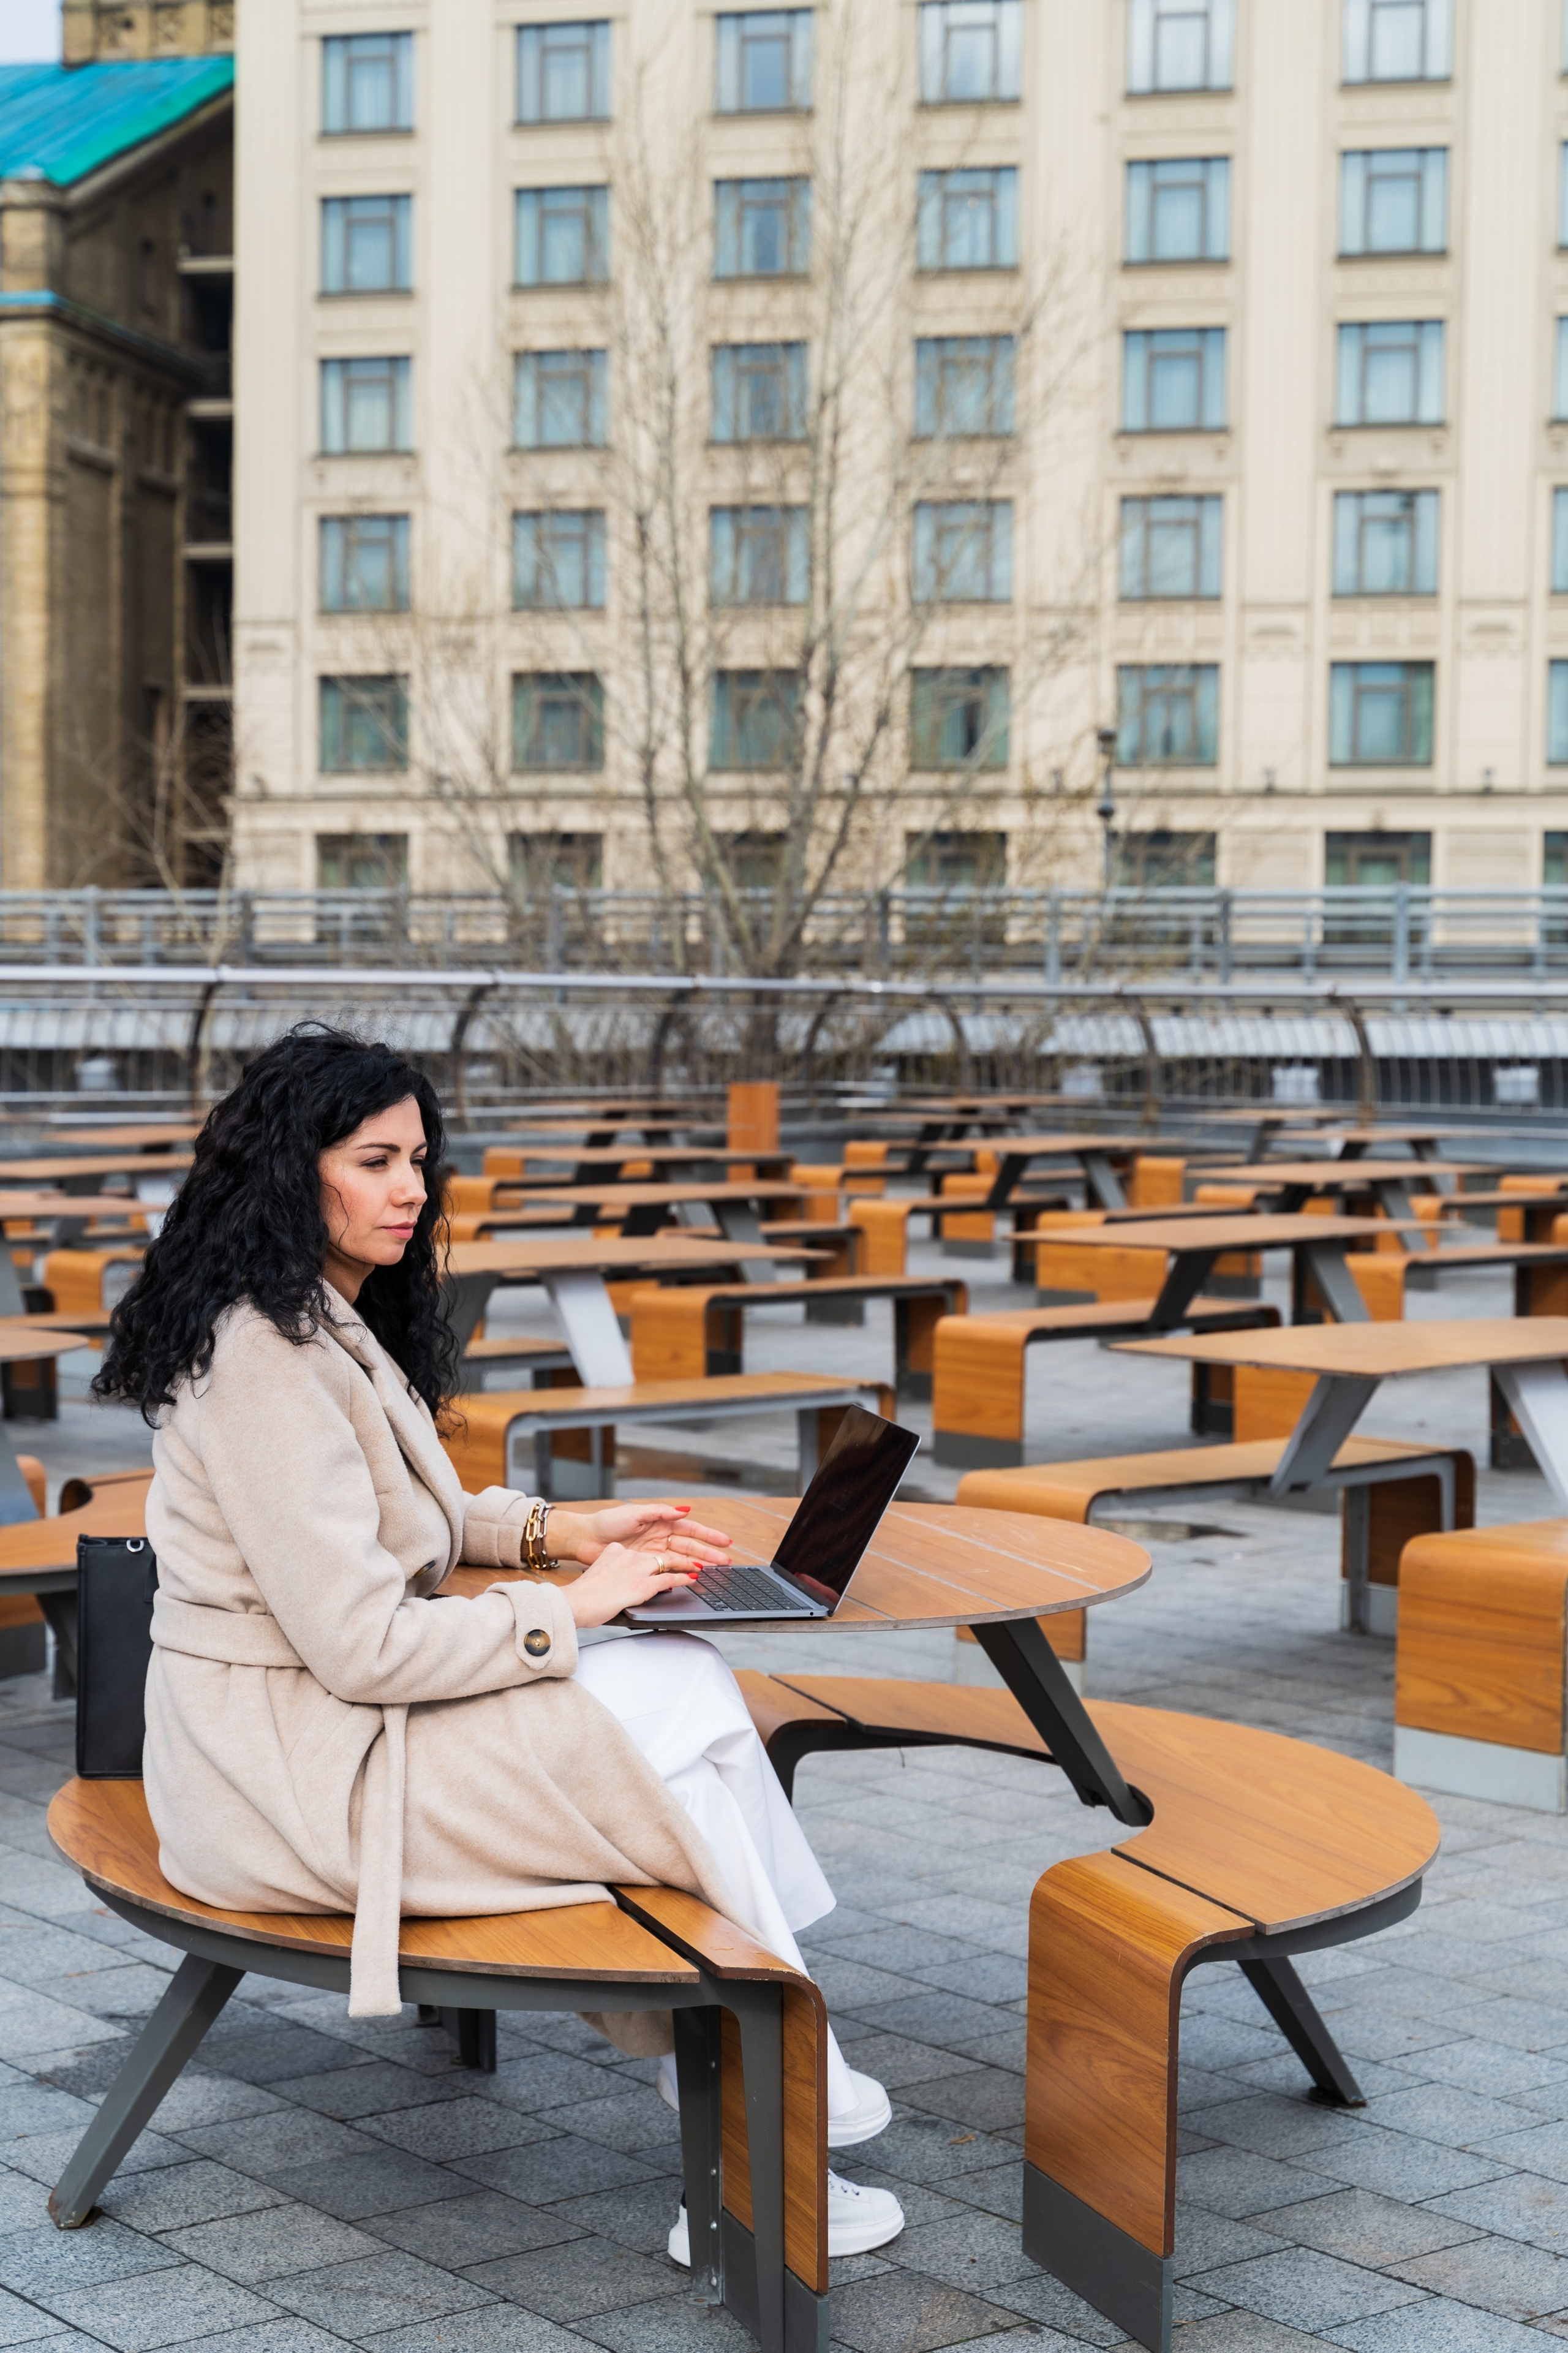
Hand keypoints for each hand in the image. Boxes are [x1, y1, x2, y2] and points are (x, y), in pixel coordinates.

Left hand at [552, 1500, 733, 1569]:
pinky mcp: (644, 1566)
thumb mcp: (634, 1513)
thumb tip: (684, 1510)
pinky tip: (689, 1579)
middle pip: (690, 1547)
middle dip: (709, 1554)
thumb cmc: (607, 1522)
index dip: (708, 1535)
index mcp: (660, 1522)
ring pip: (681, 1560)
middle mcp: (660, 1537)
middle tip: (726, 1562)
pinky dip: (677, 1575)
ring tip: (714, 1572)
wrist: (586, 1539)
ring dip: (697, 1565)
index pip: (690, 1528)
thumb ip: (659, 1512)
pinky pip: (665, 1571)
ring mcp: (653, 1553)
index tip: (725, 1542)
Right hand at [565, 1542, 700, 1628]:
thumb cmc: (583, 1595)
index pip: (641, 1551)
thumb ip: (611, 1569)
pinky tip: (691, 1578)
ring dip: (688, 1564)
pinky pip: (669, 1578)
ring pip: (669, 1562)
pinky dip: (682, 1578)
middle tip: (696, 1556)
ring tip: (702, 1566)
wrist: (575, 1603)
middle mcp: (629, 1555)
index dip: (655, 1556)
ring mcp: (637, 1568)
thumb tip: (618, 1578)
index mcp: (617, 1551)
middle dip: (680, 1556)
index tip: (661, 1560)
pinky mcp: (643, 1584)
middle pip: (659, 1554)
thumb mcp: (598, 1572)